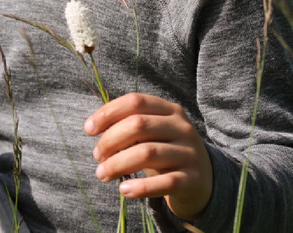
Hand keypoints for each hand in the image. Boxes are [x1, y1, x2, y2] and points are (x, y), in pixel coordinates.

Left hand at [84, 93, 213, 220]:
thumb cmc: (167, 153)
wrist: (203, 180)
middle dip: (110, 140)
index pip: (136, 101)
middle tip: (97, 157)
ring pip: (147, 153)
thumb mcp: (154, 134)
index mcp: (171, 110)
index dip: (109, 112)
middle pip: (139, 125)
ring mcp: (189, 152)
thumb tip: (94, 127)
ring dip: (117, 164)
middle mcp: (182, 127)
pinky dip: (140, 187)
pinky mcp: (192, 179)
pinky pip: (164, 182)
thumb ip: (131, 127)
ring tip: (102, 174)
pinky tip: (123, 190)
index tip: (89, 129)